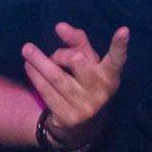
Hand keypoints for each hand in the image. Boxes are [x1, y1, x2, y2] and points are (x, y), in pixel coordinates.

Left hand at [21, 23, 128, 149]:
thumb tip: (60, 26)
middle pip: (76, 60)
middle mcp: (101, 92)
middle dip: (60, 54)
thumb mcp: (86, 61)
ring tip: (27, 50)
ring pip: (56, 76)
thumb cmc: (84, 81)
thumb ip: (77, 41)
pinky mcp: (69, 117)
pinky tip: (29, 67)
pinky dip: (35, 76)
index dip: (120, 46)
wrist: (80, 125)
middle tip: (54, 56)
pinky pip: (47, 91)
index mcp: (109, 76)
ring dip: (38, 62)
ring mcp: (86, 107)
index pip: (116, 60)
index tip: (124, 30)